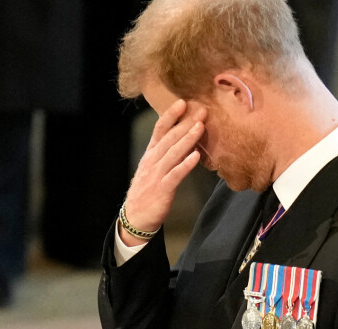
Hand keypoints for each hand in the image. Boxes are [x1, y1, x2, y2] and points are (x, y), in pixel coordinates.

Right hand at [120, 100, 205, 245]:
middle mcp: (152, 161)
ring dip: (187, 139)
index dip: (171, 115)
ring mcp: (157, 174)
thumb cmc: (147, 192)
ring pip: (173, 153)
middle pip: (169, 138)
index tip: (183, 102)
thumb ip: (166, 154)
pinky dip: (186, 164)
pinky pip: (175, 174)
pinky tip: (196, 156)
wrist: (136, 217)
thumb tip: (183, 140)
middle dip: (185, 123)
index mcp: (150, 154)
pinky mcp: (162, 189)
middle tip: (201, 110)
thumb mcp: (153, 169)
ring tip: (200, 127)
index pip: (160, 129)